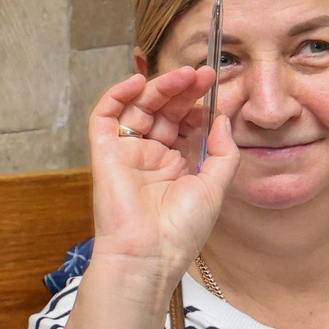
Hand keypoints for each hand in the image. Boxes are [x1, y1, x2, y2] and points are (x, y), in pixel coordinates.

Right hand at [86, 67, 239, 281]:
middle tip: (203, 73)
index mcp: (177, 165)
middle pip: (164, 110)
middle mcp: (151, 156)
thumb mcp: (215, 188)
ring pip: (139, 108)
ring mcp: (128, 153)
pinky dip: (117, 95)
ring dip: (159, 88)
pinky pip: (105, 117)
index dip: (199, 104)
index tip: (216, 89)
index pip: (186, 123)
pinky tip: (138, 83)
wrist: (149, 254)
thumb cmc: (180, 231)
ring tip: (183, 76)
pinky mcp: (105, 153)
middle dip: (183, 90)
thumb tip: (222, 119)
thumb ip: (223, 152)